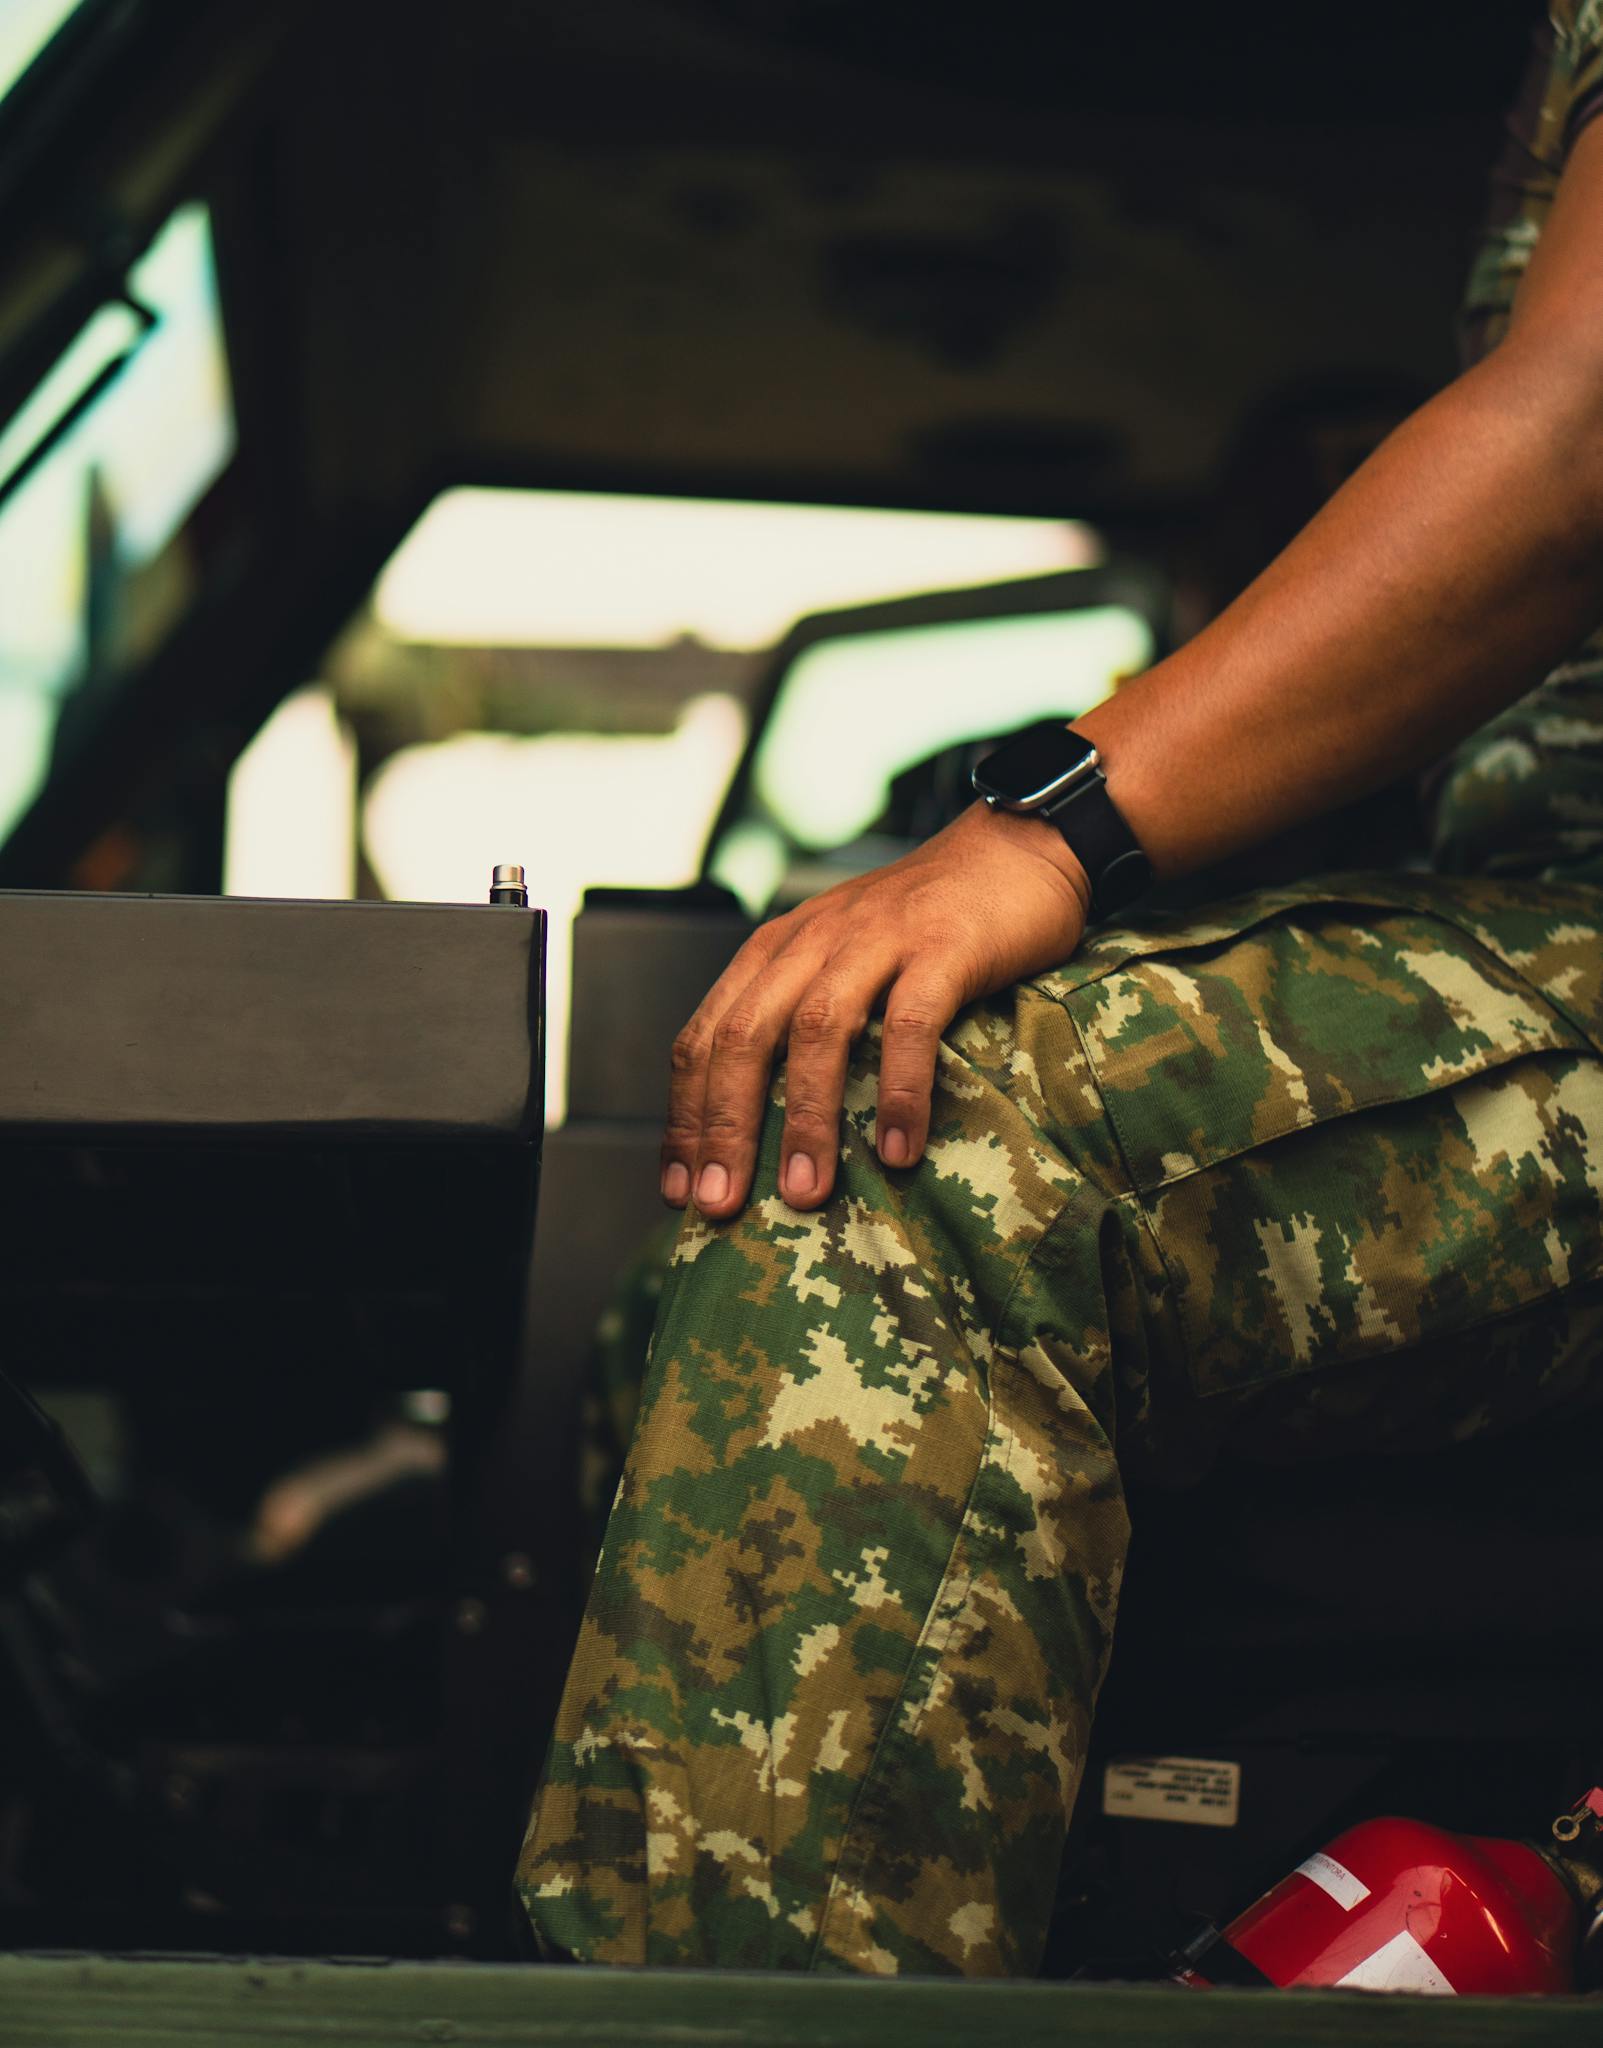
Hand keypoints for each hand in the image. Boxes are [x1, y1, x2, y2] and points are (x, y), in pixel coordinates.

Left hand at [661, 801, 1090, 1218]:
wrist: (1018, 848)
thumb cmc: (930, 926)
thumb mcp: (844, 963)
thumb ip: (804, 1022)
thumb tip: (769, 1130)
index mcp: (777, 950)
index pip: (705, 1036)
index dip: (685, 1117)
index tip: (678, 1190)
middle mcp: (813, 940)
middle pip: (744, 1036)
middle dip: (724, 1127)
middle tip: (721, 1204)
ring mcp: (877, 938)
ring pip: (818, 1030)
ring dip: (807, 1119)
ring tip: (804, 1193)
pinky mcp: (944, 945)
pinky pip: (911, 1023)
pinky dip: (899, 1088)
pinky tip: (898, 1149)